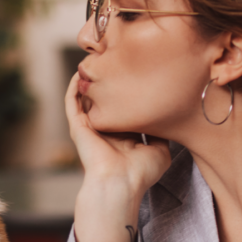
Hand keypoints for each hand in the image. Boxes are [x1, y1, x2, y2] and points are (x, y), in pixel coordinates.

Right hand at [66, 73, 171, 241]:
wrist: (121, 183)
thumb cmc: (140, 173)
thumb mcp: (161, 150)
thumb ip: (161, 133)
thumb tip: (170, 117)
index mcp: (124, 134)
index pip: (125, 106)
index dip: (131, 90)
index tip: (141, 72)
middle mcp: (106, 129)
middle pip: (106, 98)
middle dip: (110, 80)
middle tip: (117, 58)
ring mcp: (91, 127)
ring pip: (87, 97)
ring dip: (89, 79)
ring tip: (96, 59)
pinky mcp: (78, 126)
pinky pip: (71, 101)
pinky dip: (73, 86)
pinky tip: (80, 71)